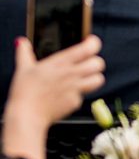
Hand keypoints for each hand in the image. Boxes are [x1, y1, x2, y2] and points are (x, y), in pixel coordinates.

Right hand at [4, 35, 105, 158]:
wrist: (26, 116)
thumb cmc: (25, 93)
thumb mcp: (23, 68)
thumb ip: (24, 52)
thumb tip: (21, 42)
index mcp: (61, 63)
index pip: (89, 48)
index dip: (93, 43)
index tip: (89, 42)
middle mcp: (72, 74)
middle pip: (98, 63)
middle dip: (95, 62)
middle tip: (87, 63)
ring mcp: (75, 89)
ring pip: (98, 80)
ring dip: (93, 78)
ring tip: (84, 78)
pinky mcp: (74, 103)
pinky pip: (83, 97)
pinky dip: (77, 96)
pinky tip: (66, 95)